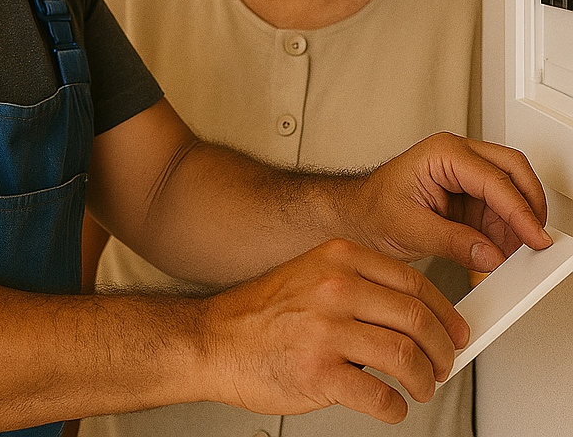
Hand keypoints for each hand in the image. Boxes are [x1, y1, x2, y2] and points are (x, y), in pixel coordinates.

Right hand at [202, 239, 467, 423]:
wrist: (214, 340)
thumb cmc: (262, 314)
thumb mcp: (311, 277)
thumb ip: (359, 287)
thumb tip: (414, 312)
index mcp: (337, 259)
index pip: (413, 281)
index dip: (445, 313)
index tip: (455, 331)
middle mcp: (334, 288)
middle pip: (417, 319)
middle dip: (443, 350)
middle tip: (444, 364)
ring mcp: (325, 329)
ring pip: (406, 357)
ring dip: (425, 381)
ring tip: (419, 387)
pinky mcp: (318, 371)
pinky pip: (380, 397)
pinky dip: (396, 409)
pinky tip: (390, 406)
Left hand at [348, 133, 551, 272]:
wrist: (358, 216)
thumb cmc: (373, 210)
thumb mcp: (410, 228)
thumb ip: (453, 241)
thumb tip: (491, 254)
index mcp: (441, 153)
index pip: (494, 179)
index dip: (520, 211)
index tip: (535, 238)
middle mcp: (457, 156)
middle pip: (513, 171)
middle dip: (529, 207)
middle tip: (536, 242)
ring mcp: (466, 173)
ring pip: (513, 189)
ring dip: (519, 222)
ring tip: (517, 253)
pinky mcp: (470, 194)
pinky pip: (502, 208)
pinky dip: (509, 230)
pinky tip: (506, 250)